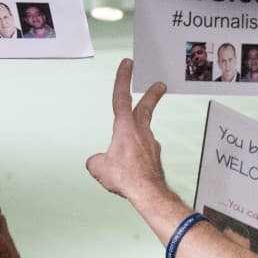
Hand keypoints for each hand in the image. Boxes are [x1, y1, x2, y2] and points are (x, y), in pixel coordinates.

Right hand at [85, 59, 169, 203]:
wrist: (148, 193)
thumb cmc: (125, 178)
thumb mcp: (98, 167)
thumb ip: (96, 159)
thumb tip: (101, 161)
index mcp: (125, 128)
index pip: (121, 97)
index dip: (123, 78)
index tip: (128, 64)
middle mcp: (141, 132)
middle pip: (145, 108)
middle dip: (152, 95)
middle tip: (160, 84)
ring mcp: (150, 144)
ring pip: (140, 135)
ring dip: (132, 140)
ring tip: (123, 163)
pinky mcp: (154, 156)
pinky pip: (141, 152)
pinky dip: (134, 157)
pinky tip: (130, 171)